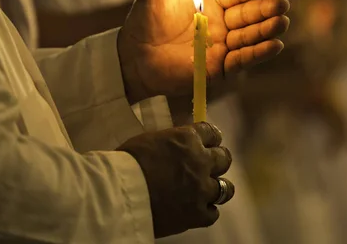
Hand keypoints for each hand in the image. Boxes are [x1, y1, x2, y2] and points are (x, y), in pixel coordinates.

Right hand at [117, 122, 233, 237]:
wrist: (120, 194)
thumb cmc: (126, 162)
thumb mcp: (150, 140)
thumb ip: (171, 143)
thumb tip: (176, 147)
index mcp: (188, 139)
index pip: (212, 133)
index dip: (212, 139)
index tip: (210, 142)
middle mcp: (201, 161)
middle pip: (224, 158)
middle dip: (218, 161)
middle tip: (210, 166)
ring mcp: (202, 189)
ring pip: (226, 188)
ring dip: (217, 188)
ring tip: (208, 191)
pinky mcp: (197, 214)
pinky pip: (213, 213)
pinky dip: (206, 212)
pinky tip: (197, 211)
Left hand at [118, 0, 289, 103]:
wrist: (131, 57)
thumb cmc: (143, 20)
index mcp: (211, 1)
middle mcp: (221, 22)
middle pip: (250, 13)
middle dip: (267, 9)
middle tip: (283, 4)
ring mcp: (222, 45)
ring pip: (251, 35)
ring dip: (267, 29)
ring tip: (282, 23)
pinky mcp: (220, 68)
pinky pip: (243, 59)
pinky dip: (259, 53)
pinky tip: (275, 45)